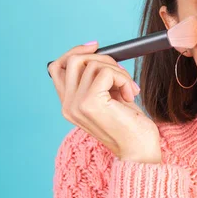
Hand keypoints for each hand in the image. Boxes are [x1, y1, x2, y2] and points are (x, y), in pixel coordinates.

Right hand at [48, 41, 161, 162]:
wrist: (140, 151)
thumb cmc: (130, 126)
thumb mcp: (110, 97)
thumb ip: (98, 80)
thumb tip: (98, 52)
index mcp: (69, 104)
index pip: (56, 68)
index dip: (75, 52)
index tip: (95, 46)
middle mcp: (67, 105)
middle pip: (73, 60)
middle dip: (104, 59)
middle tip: (122, 74)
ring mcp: (76, 104)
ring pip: (92, 63)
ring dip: (118, 71)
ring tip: (129, 89)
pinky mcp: (89, 103)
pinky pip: (106, 72)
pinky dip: (123, 78)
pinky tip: (130, 95)